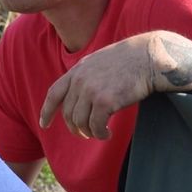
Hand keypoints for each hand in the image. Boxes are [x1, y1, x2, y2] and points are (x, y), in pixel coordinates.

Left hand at [39, 34, 155, 140]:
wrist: (148, 56)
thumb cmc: (130, 60)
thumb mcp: (100, 62)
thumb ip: (87, 76)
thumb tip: (81, 99)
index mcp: (78, 70)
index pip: (55, 93)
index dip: (46, 111)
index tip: (43, 124)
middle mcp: (80, 80)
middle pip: (69, 114)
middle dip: (76, 128)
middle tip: (86, 134)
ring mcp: (91, 90)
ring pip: (80, 122)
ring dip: (89, 132)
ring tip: (99, 133)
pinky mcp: (105, 101)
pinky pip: (96, 126)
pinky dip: (100, 134)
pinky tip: (107, 133)